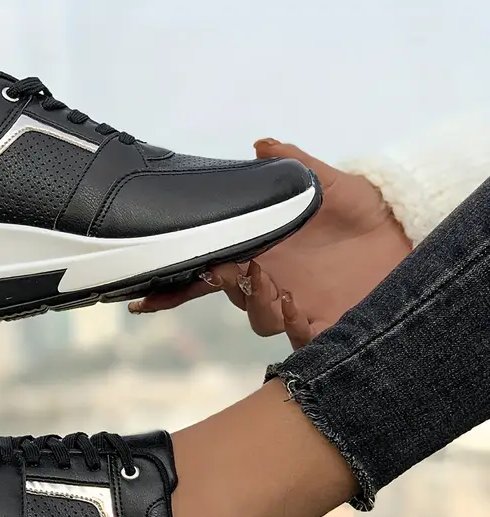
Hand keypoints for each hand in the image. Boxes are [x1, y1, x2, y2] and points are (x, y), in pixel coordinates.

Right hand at [129, 139, 412, 345]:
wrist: (406, 234)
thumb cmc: (362, 209)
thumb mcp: (327, 180)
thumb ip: (293, 164)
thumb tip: (261, 144)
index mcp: (259, 252)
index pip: (206, 272)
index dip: (174, 288)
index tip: (142, 297)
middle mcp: (270, 282)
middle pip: (231, 294)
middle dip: (229, 283)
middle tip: (238, 267)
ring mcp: (294, 307)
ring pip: (259, 318)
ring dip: (258, 304)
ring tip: (275, 287)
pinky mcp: (325, 326)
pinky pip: (299, 339)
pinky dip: (294, 329)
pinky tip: (299, 310)